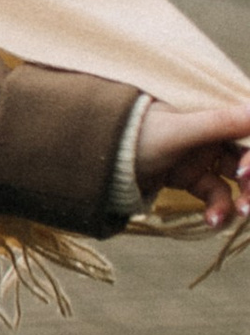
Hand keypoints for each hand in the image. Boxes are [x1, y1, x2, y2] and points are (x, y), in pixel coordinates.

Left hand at [132, 103, 249, 224]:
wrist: (100, 160)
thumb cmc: (135, 135)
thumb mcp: (177, 131)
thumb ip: (218, 123)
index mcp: (213, 113)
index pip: (248, 132)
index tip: (245, 173)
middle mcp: (213, 133)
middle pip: (247, 159)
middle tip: (248, 205)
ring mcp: (203, 157)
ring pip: (236, 181)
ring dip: (242, 199)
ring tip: (237, 215)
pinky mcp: (191, 178)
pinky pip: (215, 195)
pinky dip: (218, 208)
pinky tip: (212, 221)